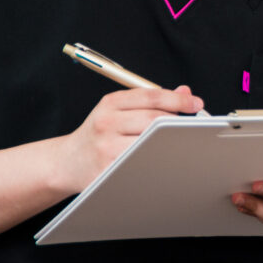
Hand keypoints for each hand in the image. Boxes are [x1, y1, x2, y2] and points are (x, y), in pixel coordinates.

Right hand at [58, 85, 203, 192]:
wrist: (66, 162)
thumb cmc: (99, 134)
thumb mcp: (118, 110)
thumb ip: (150, 100)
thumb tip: (184, 91)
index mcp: (110, 103)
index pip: (152, 96)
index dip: (178, 99)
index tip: (196, 103)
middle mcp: (106, 122)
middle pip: (154, 119)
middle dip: (177, 121)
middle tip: (191, 125)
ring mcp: (106, 148)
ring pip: (149, 142)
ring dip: (168, 141)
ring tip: (179, 141)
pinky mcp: (107, 171)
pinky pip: (140, 163)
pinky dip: (156, 159)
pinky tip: (163, 157)